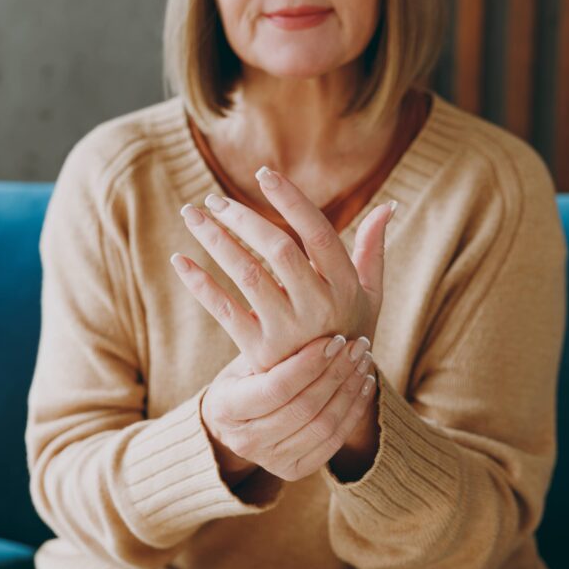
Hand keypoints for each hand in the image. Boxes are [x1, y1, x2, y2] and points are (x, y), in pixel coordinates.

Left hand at [171, 165, 395, 372]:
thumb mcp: (369, 294)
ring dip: (216, 241)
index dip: (292, 200)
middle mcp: (319, 308)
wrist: (328, 394)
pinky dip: (200, 284)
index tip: (264, 174)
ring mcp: (288, 331)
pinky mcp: (259, 351)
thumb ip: (373, 250)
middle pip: (278, 250)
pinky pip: (224, 311)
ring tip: (192, 216)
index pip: (318, 233)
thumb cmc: (347, 330)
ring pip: (247, 274)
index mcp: (346, 286)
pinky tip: (180, 261)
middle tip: (215, 200)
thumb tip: (388, 205)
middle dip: (243, 218)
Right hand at [200, 332, 376, 482]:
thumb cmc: (241, 380)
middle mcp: (246, 441)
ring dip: (349, 391)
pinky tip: (363, 385)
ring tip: (363, 361)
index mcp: (226, 409)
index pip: (276, 387)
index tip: (334, 339)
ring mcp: (271, 461)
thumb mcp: (244, 359)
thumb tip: (299, 304)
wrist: (230, 425)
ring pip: (322, 426)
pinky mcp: (293, 471)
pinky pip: (332, 442)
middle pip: (303, 408)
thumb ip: (268, 345)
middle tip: (357, 345)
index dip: (310, 364)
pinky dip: (353, 412)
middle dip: (336, 374)